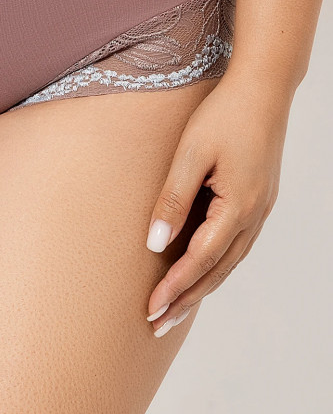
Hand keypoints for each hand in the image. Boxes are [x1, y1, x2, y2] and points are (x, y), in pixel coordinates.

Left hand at [144, 74, 289, 336]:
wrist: (264, 88)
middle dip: (186, 300)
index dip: (174, 288)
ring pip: (228, 262)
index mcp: (238, 205)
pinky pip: (235, 246)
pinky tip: (199, 274)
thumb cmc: (223, 115)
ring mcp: (260, 209)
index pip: (200, 260)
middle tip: (156, 326)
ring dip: (200, 288)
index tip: (150, 310)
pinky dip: (215, 267)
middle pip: (217, 271)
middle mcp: (254, 215)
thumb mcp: (190, 154)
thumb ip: (172, 199)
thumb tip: (154, 245)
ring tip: (173, 310)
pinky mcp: (257, 201)